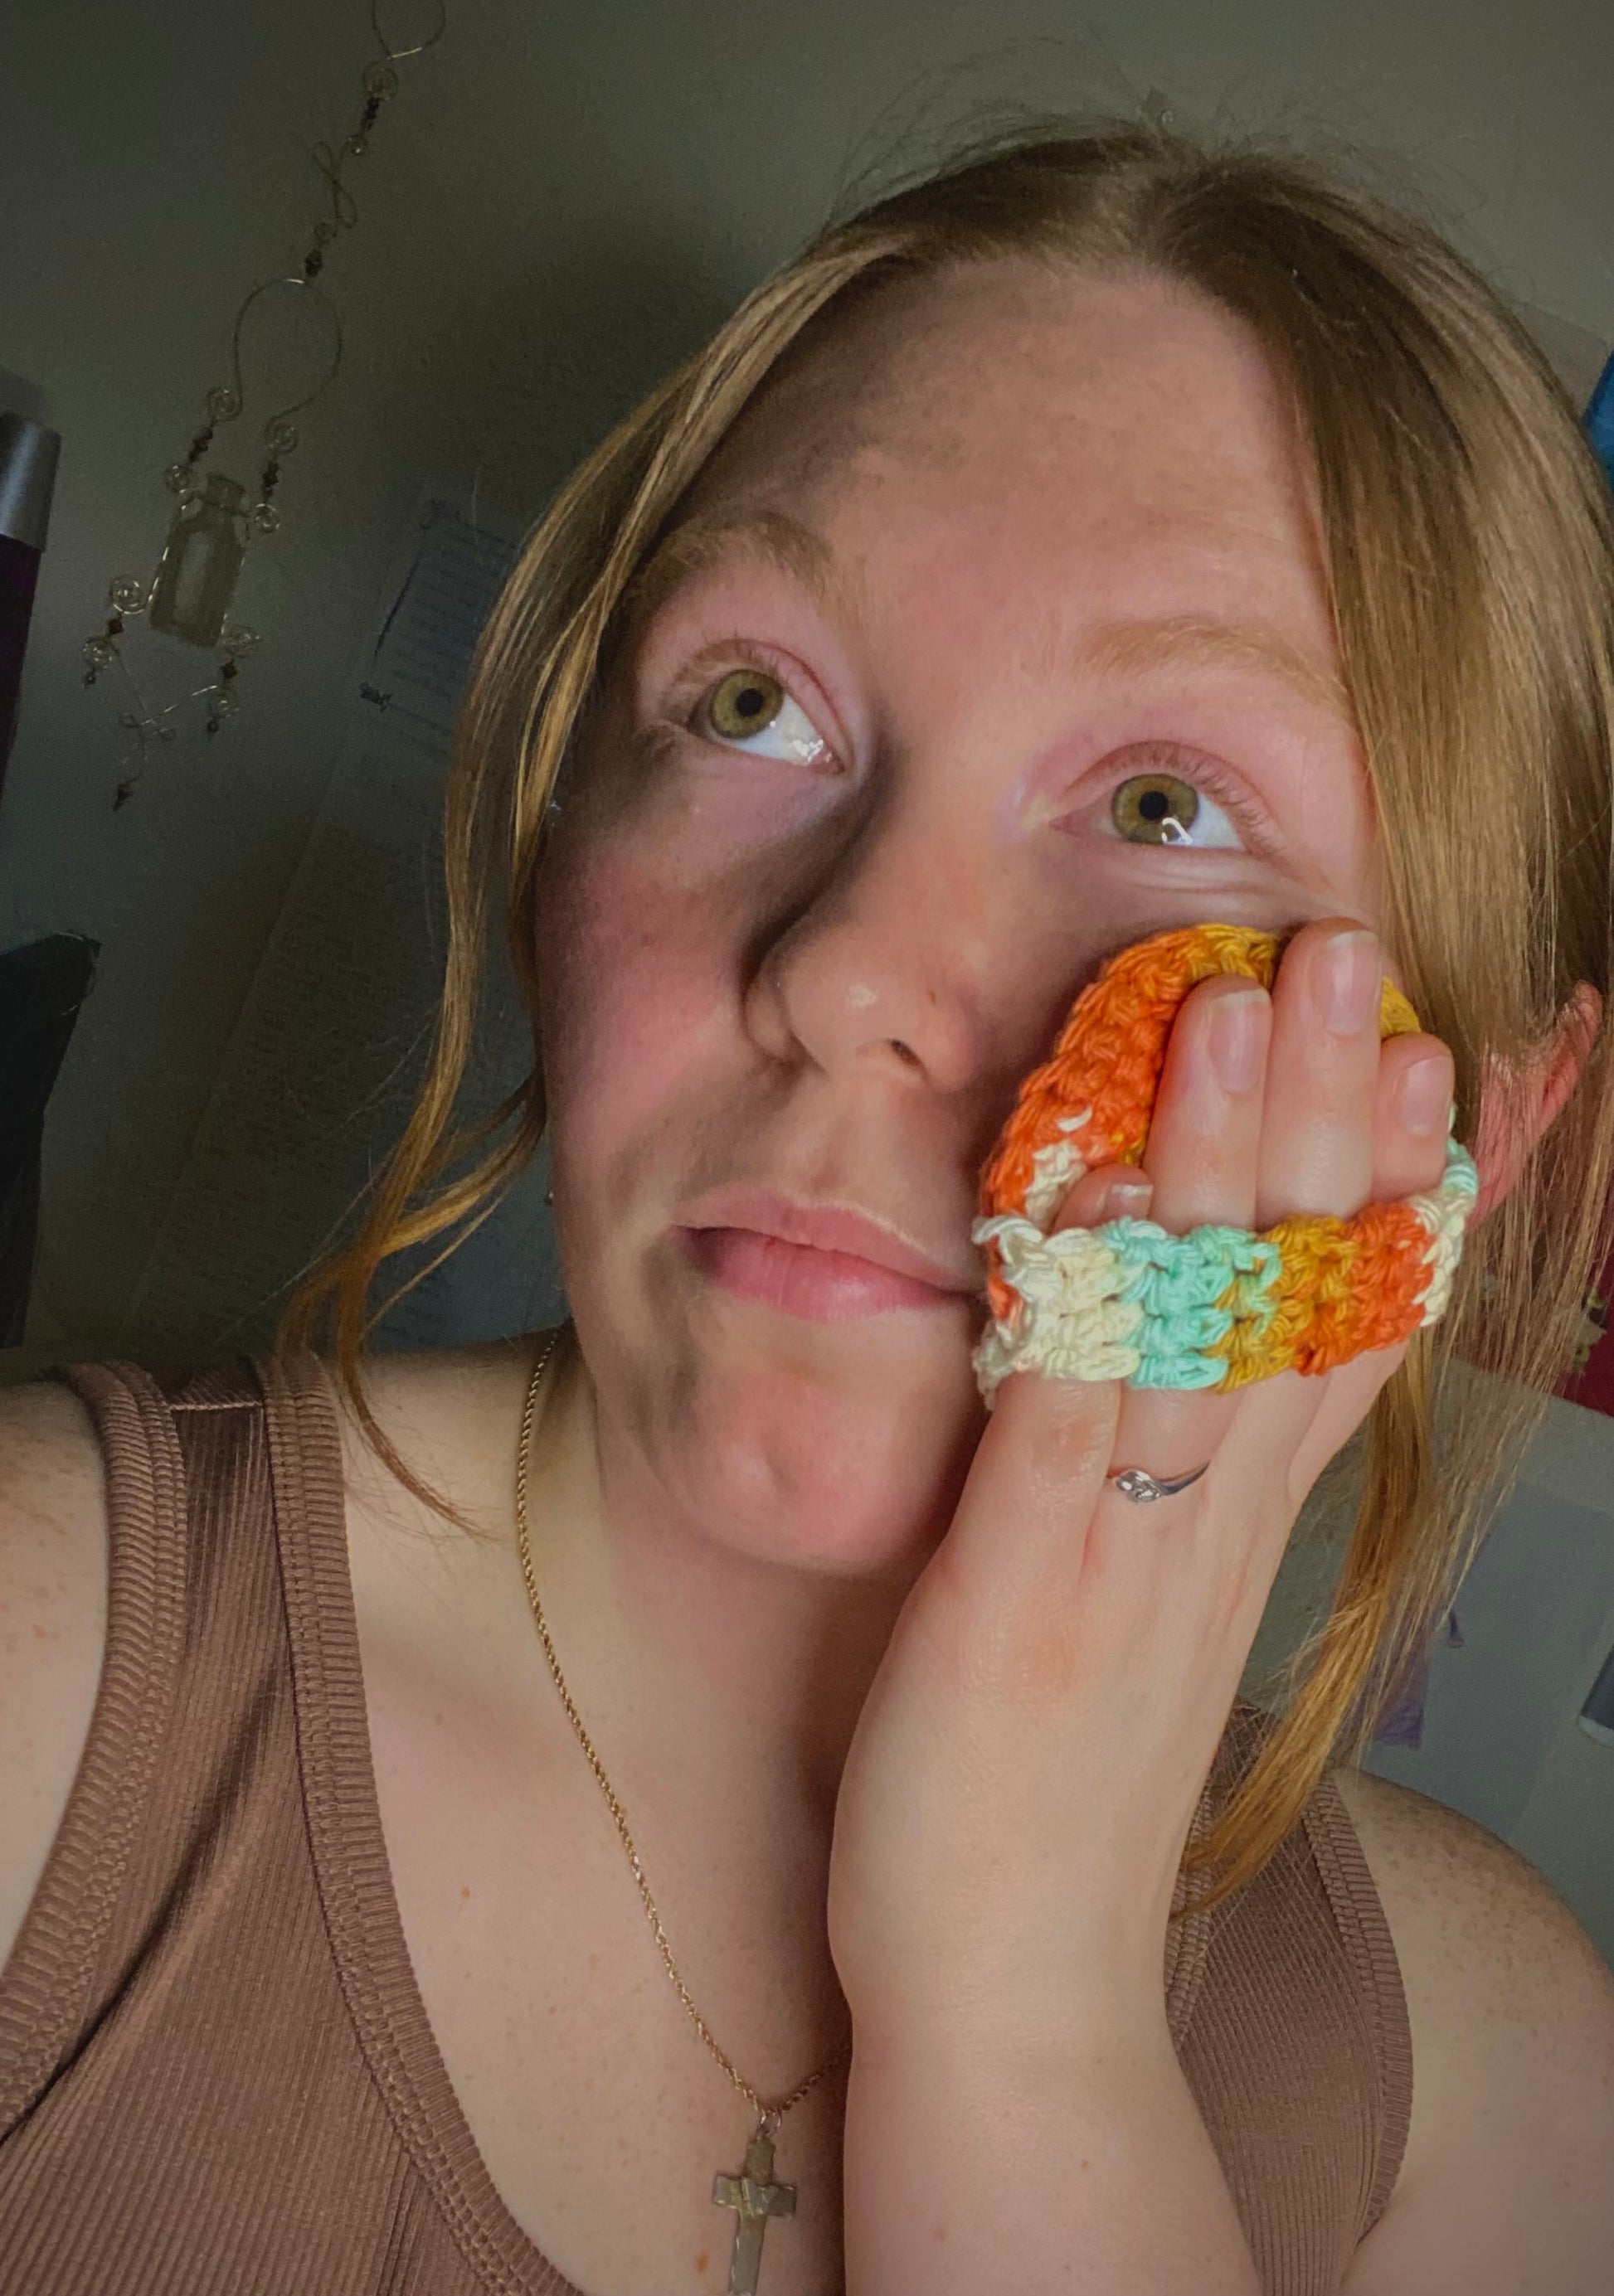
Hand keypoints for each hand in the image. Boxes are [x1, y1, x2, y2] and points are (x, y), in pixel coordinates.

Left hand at [825, 917, 1456, 2053]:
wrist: (1017, 1995)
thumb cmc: (1056, 1769)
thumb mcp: (1143, 1591)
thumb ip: (1173, 1456)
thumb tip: (1178, 1330)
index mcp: (1247, 1503)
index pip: (1366, 1303)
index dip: (1420, 1167)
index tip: (1464, 1034)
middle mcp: (1219, 1508)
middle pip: (1309, 1274)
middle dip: (1332, 1101)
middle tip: (1354, 943)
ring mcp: (1133, 1545)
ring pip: (1212, 1319)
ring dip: (1229, 1152)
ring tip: (1248, 993)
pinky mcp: (1030, 1592)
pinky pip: (1073, 1421)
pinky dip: (1090, 1301)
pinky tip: (1090, 1186)